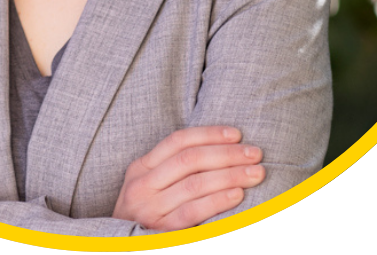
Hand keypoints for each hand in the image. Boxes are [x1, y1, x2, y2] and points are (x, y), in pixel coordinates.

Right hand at [111, 126, 264, 231]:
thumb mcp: (149, 188)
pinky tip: (238, 195)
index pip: (178, 141)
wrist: (121, 250)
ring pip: (194, 184)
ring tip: (255, 173)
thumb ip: (172, 170)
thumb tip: (219, 150)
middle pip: (189, 160)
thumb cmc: (146, 217)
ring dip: (229, 175)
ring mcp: (149, 210)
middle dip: (226, 154)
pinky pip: (192, 212)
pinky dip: (217, 201)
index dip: (209, 134)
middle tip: (255, 154)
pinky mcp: (160, 232)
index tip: (237, 134)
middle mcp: (142, 186)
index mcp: (141, 168)